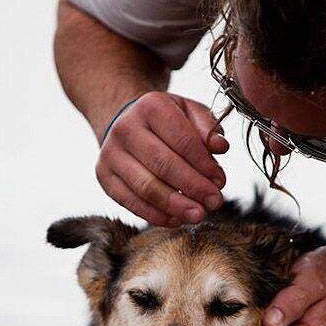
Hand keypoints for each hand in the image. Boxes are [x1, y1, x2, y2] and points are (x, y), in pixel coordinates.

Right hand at [95, 92, 228, 226]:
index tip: (220, 182)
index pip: (183, 141)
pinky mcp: (104, 175)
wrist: (126, 122)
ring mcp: (110, 153)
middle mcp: (126, 128)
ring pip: (146, 187)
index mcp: (151, 106)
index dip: (204, 165)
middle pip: (163, 165)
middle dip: (192, 187)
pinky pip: (129, 201)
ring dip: (175, 206)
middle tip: (214, 202)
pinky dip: (154, 215)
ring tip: (197, 215)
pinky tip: (175, 219)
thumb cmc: (165, 121)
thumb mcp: (189, 112)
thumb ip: (207, 127)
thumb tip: (221, 147)